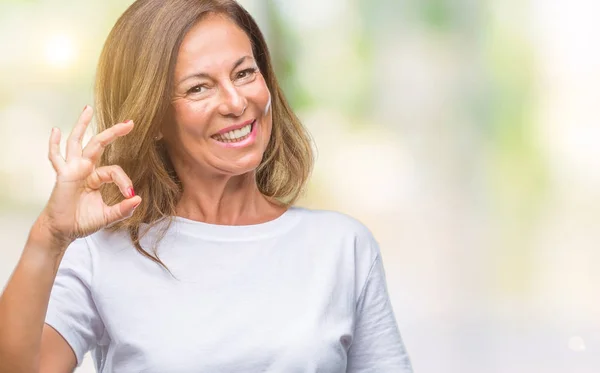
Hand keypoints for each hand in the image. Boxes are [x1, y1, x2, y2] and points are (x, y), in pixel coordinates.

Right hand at [39, 106, 140, 247]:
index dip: (125, 181)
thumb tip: (138, 199)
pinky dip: (54, 144)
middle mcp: (85, 169)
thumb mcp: (108, 216)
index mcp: (96, 178)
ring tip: (87, 109)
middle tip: (130, 122)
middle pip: (99, 144)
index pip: (115, 170)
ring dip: (82, 125)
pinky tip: (56, 130)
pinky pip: (55, 157)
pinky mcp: (62, 175)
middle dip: (113, 132)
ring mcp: (72, 170)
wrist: (63, 231)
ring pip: (77, 142)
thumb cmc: (82, 222)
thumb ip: (123, 209)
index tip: (130, 194)